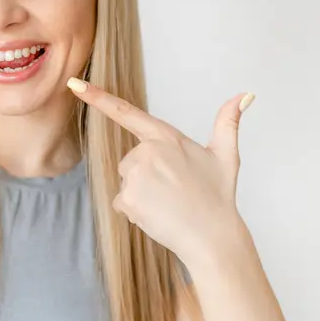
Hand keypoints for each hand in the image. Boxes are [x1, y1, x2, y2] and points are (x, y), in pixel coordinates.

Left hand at [68, 78, 254, 265]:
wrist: (212, 236)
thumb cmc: (218, 196)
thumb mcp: (226, 155)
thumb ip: (228, 122)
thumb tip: (246, 94)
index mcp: (166, 137)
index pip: (126, 112)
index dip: (98, 98)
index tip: (74, 84)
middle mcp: (147, 152)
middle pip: (130, 160)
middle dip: (146, 175)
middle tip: (173, 190)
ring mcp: (135, 175)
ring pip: (126, 182)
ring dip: (141, 193)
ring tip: (167, 203)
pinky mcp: (127, 197)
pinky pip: (122, 202)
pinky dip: (135, 210)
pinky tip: (157, 214)